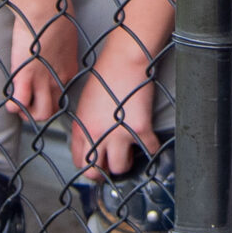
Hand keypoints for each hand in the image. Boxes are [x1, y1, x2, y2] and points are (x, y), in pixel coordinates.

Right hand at [6, 0, 77, 124]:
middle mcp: (58, 80)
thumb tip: (52, 45)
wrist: (46, 8)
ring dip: (27, 113)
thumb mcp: (65, 36)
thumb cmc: (55, 14)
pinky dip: (13, 106)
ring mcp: (43, 80)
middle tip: (27, 104)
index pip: (62, 97)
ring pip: (40, 114)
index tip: (40, 92)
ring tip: (18, 104)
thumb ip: (60, 47)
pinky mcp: (26, 76)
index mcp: (68, 70)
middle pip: (53, 111)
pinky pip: (19, 103)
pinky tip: (9, 100)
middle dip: (38, 112)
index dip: (49, 98)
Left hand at [71, 41, 161, 178]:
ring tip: (130, 151)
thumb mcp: (85, 103)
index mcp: (82, 128)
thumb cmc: (106, 75)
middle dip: (104, 172)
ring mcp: (119, 134)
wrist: (124, 60)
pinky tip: (150, 142)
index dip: (89, 165)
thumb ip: (87, 126)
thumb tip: (92, 142)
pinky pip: (149, 151)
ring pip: (121, 168)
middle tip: (112, 163)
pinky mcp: (140, 129)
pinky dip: (152, 149)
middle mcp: (98, 134)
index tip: (97, 163)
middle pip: (95, 172)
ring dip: (127, 162)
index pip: (79, 161)